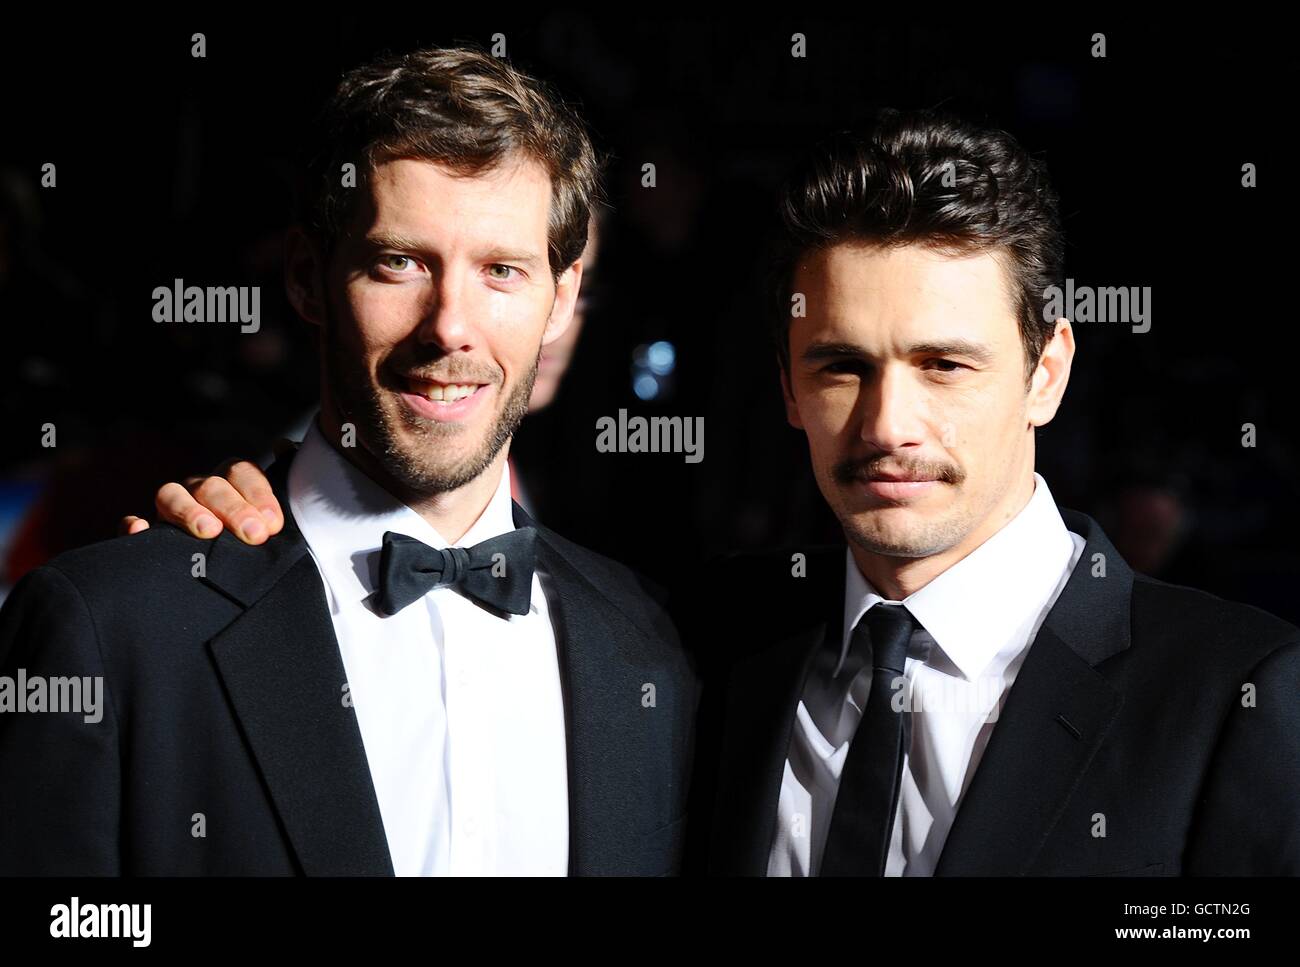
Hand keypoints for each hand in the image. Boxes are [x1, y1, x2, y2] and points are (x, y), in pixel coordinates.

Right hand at [120, 455, 285, 545]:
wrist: (233, 587)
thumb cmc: (259, 545)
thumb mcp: (277, 520)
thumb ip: (285, 483)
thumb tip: (284, 445)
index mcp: (231, 482)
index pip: (241, 471)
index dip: (258, 492)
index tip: (274, 524)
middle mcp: (199, 491)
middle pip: (210, 486)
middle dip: (234, 509)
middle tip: (254, 535)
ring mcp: (170, 511)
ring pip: (170, 495)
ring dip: (189, 511)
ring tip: (209, 531)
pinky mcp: (146, 538)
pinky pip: (131, 524)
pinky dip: (133, 525)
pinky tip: (140, 530)